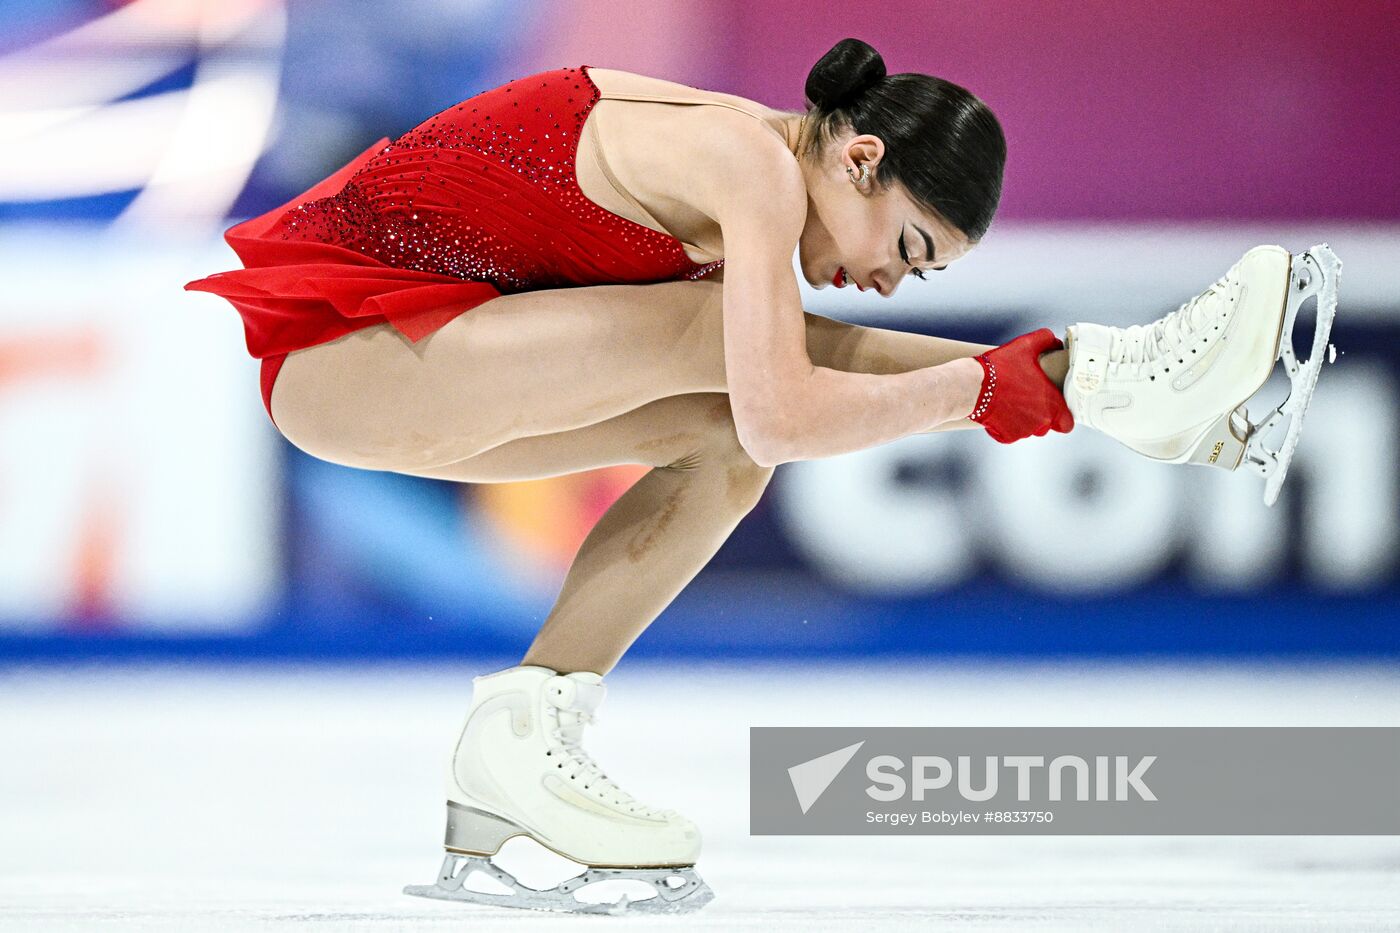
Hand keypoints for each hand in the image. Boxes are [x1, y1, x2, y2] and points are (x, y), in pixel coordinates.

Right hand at [968, 328, 1074, 442]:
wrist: (972, 386)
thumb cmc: (1002, 366)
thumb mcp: (1026, 345)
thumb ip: (1045, 340)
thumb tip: (1055, 341)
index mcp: (1052, 405)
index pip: (1067, 423)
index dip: (1062, 417)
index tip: (1053, 407)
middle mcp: (1041, 423)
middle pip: (1046, 425)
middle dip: (1038, 415)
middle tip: (1026, 398)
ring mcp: (1023, 432)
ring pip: (1027, 429)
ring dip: (1022, 419)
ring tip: (1010, 401)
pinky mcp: (1006, 437)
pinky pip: (1010, 433)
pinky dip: (1005, 425)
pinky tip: (998, 410)